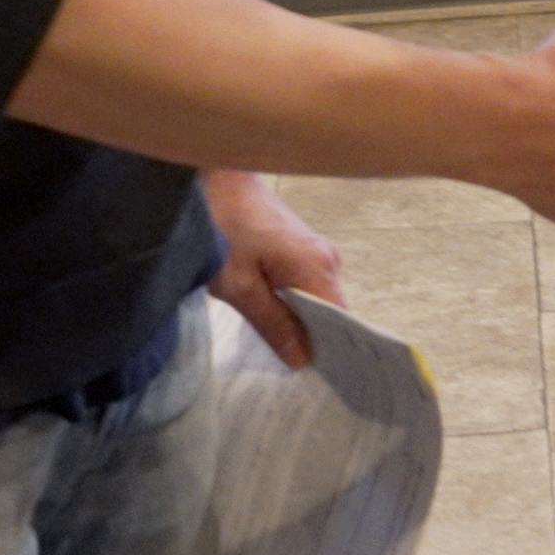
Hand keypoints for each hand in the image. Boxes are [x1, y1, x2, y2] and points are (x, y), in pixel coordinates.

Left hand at [201, 169, 343, 368]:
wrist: (212, 173)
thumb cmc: (222, 224)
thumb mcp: (237, 283)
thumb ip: (272, 322)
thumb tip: (303, 359)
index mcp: (318, 268)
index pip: (341, 323)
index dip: (333, 351)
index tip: (322, 382)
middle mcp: (327, 258)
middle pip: (329, 313)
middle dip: (314, 340)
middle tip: (292, 374)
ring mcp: (315, 249)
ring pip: (315, 300)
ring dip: (300, 322)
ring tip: (281, 352)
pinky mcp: (300, 245)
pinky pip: (305, 285)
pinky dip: (293, 304)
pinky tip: (274, 320)